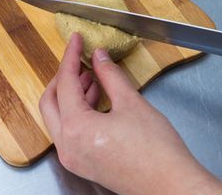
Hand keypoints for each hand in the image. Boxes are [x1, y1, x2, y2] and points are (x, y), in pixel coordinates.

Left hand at [40, 33, 221, 194]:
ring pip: (59, 117)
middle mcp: (67, 146)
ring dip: (71, 94)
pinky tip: (95, 98)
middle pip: (51, 101)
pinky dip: (77, 111)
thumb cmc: (156, 152)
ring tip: (89, 75)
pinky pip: (70, 131)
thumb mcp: (131, 103)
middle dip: (63, 76)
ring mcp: (73, 158)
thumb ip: (110, 75)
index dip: (70, 57)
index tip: (76, 41)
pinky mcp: (83, 163)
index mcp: (75, 128)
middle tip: (77, 59)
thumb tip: (99, 57)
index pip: (65, 82)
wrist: (171, 186)